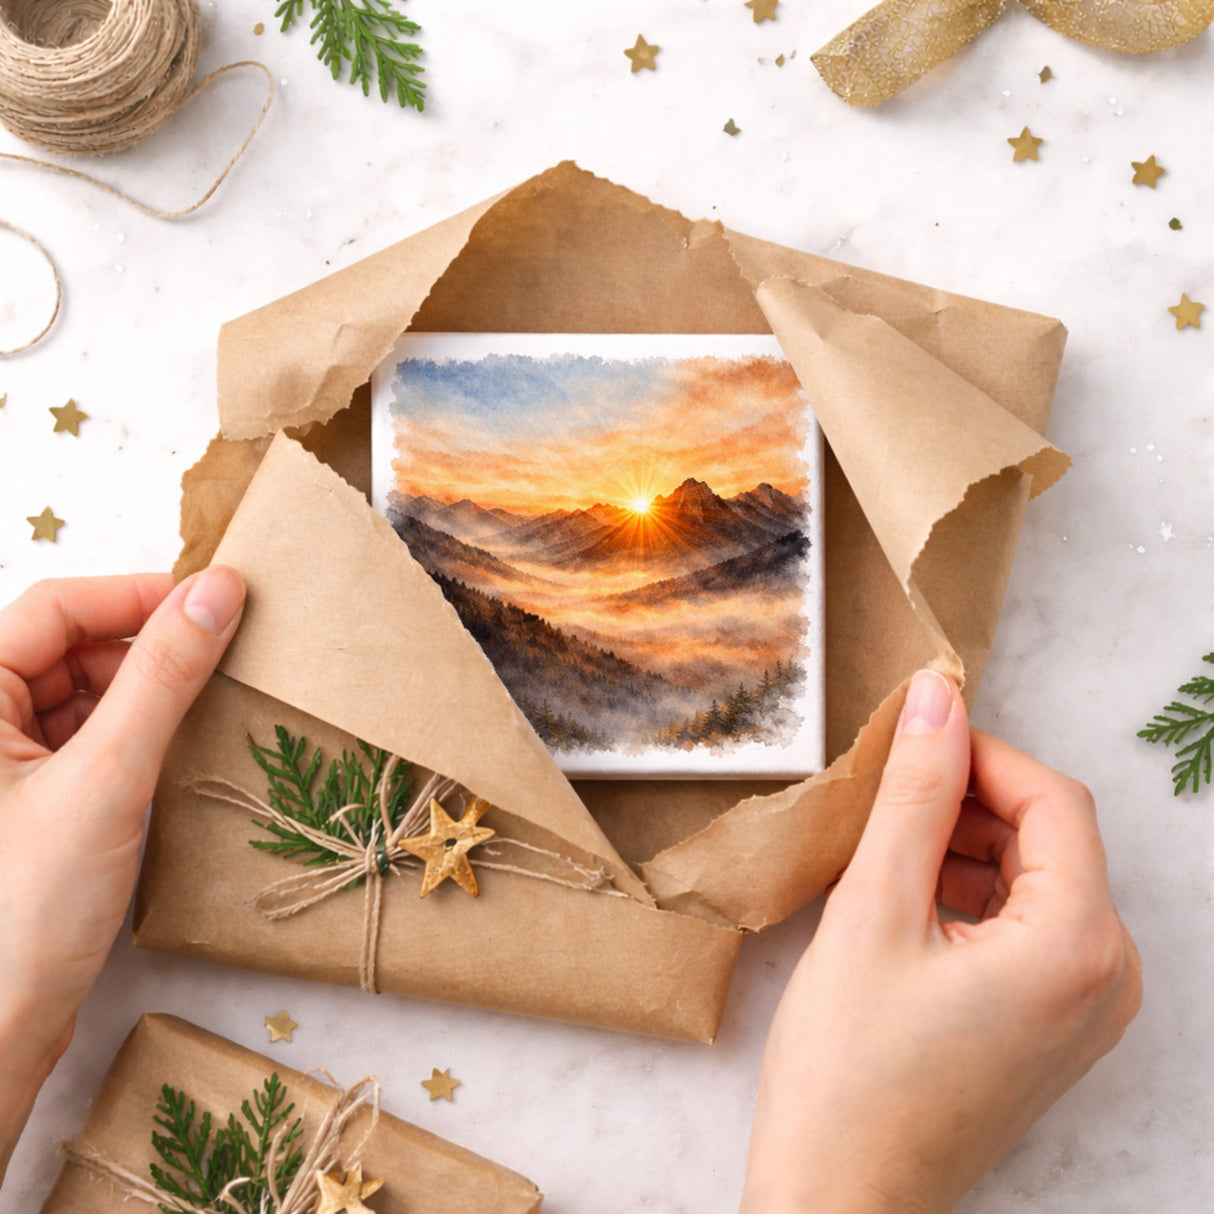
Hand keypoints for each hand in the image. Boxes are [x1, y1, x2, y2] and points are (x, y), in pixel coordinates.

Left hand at [0, 569, 244, 1181]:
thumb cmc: (24, 909)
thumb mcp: (107, 777)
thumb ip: (164, 677)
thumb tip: (218, 591)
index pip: (55, 608)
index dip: (136, 595)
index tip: (217, 600)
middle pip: (70, 647)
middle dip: (147, 645)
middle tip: (226, 652)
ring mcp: (6, 767)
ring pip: (85, 694)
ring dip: (148, 691)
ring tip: (211, 702)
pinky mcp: (33, 803)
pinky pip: (91, 740)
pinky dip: (138, 735)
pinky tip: (180, 749)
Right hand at [741, 669, 1142, 1213]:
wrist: (839, 1198)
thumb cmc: (849, 1072)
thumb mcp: (873, 909)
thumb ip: (913, 794)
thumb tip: (937, 698)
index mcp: (1079, 945)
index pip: (1052, 799)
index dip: (979, 754)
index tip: (909, 739)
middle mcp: (1107, 979)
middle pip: (1049, 838)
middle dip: (967, 804)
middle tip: (881, 802)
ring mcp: (1086, 1010)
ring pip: (1034, 881)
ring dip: (963, 849)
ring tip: (880, 857)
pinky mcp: (1054, 1028)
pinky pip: (1028, 929)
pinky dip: (969, 898)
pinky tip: (901, 906)